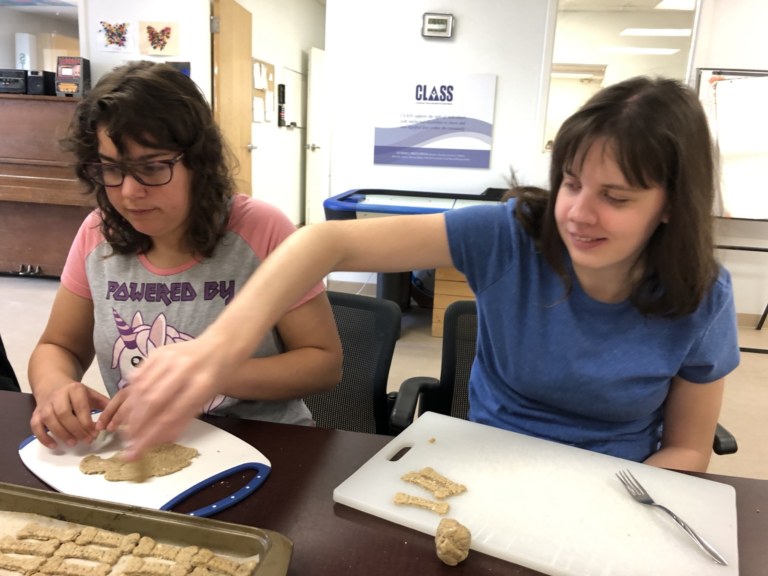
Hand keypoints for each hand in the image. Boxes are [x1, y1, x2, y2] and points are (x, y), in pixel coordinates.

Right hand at [30, 381, 109, 448]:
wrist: (53, 384)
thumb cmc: (76, 394)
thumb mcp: (91, 394)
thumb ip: (104, 404)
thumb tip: (116, 419)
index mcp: (74, 389)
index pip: (80, 407)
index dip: (87, 422)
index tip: (95, 433)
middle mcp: (58, 396)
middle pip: (64, 414)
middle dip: (76, 429)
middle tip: (87, 440)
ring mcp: (45, 405)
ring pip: (49, 420)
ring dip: (62, 434)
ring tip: (74, 443)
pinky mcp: (36, 414)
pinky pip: (36, 427)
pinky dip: (43, 438)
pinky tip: (54, 445)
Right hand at [118, 337, 227, 460]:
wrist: (219, 346)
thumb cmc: (214, 378)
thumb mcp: (206, 400)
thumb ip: (182, 419)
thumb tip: (157, 441)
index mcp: (202, 385)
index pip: (171, 415)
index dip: (150, 436)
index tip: (137, 451)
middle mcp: (184, 369)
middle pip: (153, 402)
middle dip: (136, 425)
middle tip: (128, 442)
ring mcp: (169, 357)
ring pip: (141, 388)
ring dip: (130, 412)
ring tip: (125, 428)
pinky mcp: (158, 351)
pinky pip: (138, 374)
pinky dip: (130, 393)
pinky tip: (128, 407)